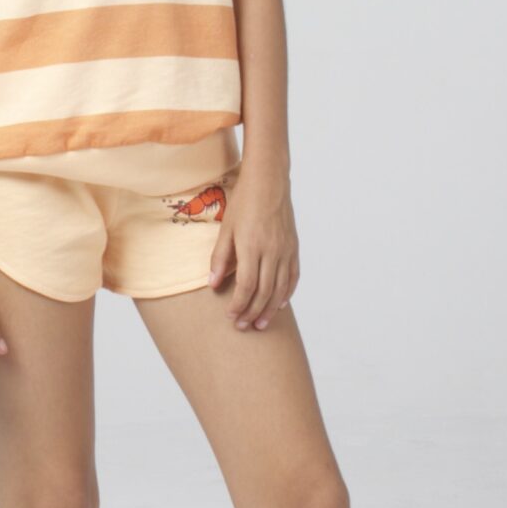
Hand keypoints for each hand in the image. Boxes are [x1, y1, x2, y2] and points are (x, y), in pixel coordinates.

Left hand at [207, 166, 298, 329]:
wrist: (269, 180)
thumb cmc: (244, 202)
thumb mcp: (226, 229)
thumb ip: (220, 258)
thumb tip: (213, 285)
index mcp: (252, 246)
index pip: (246, 286)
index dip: (238, 305)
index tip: (230, 316)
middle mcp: (272, 251)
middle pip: (264, 292)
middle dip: (252, 312)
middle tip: (243, 326)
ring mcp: (286, 250)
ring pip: (280, 288)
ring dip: (270, 309)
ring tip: (261, 324)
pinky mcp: (294, 247)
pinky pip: (293, 276)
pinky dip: (287, 293)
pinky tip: (280, 304)